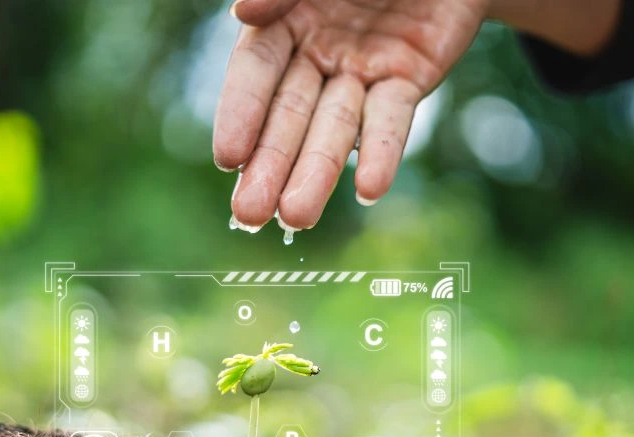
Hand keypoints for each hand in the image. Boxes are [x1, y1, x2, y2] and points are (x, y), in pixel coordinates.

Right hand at [213, 0, 489, 231]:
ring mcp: (362, 70)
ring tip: (296, 218)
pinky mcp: (406, 80)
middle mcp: (318, 52)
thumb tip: (242, 13)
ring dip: (316, 174)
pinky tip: (369, 189)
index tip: (227, 159)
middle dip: (270, 165)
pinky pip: (391, 120)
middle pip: (289, 116)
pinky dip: (382, 153)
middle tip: (249, 216)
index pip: (254, 73)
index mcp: (285, 20)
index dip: (240, 114)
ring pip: (335, 128)